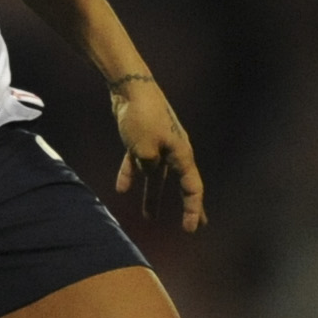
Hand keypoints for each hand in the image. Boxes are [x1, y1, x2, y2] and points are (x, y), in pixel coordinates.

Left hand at [108, 74, 206, 231]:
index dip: (193, 210)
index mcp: (182, 154)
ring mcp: (158, 144)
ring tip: (149, 217)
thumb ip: (148, 166)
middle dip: (187, 205)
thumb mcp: (144, 149)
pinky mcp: (141, 139)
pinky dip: (130, 175)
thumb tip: (147, 170)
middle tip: (195, 225)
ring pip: (156, 176)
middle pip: (182, 183)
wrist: (131, 87)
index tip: (191, 230)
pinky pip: (137, 163)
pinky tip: (122, 189)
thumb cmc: (142, 118)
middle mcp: (174, 151)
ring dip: (152, 196)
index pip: (192, 187)